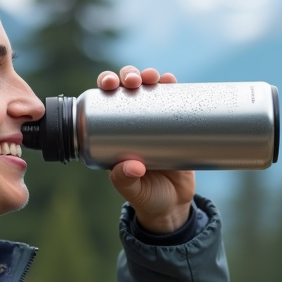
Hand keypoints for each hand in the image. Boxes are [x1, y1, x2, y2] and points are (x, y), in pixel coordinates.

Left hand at [97, 66, 195, 233]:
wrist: (174, 205)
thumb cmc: (147, 197)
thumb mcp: (133, 191)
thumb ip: (126, 181)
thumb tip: (132, 166)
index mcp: (113, 133)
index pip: (104, 101)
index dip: (105, 86)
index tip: (109, 84)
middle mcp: (132, 122)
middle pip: (127, 88)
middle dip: (128, 76)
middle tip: (135, 81)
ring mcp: (155, 121)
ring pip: (150, 89)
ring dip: (150, 76)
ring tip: (155, 78)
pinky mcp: (177, 125)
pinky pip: (174, 100)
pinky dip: (173, 87)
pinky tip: (172, 81)